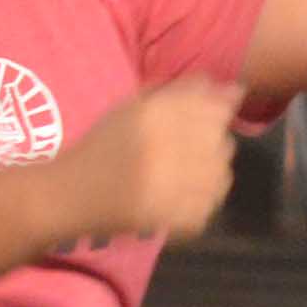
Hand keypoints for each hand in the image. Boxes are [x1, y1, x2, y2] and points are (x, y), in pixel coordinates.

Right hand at [62, 76, 246, 244]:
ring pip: (222, 174)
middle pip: (222, 142)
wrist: (71, 193)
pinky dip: (199, 202)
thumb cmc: (104, 145)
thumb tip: (235, 89)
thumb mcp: (136, 106)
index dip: (213, 118)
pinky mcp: (178, 217)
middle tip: (178, 155)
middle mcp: (168, 145)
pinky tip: (173, 198)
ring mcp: (175, 186)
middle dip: (208, 146)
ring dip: (207, 173)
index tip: (195, 127)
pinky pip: (210, 205)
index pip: (216, 111)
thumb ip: (185, 92)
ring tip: (174, 176)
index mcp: (156, 114)